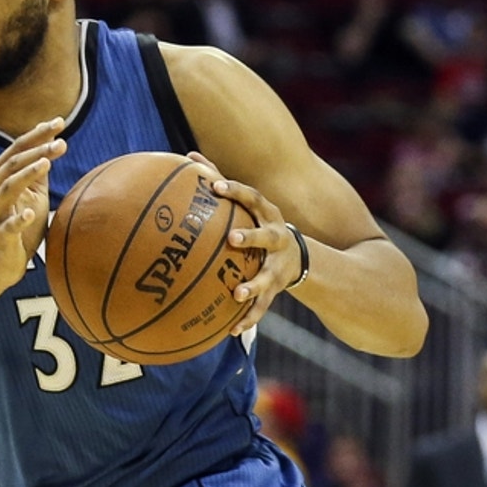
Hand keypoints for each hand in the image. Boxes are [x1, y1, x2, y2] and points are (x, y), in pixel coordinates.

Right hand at [0, 118, 66, 286]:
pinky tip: (31, 212)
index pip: (17, 149)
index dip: (37, 134)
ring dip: (27, 174)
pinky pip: (8, 226)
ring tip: (46, 162)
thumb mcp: (31, 194)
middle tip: (61, 142)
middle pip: (12, 164)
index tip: (59, 122)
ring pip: (7, 188)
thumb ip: (38, 172)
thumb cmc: (17, 226)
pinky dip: (19, 219)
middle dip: (37, 150)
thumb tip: (55, 141)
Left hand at [186, 151, 303, 335]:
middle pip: (268, 235)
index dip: (235, 191)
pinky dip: (248, 319)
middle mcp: (277, 237)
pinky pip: (263, 307)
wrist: (299, 258)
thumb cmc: (259, 224)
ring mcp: (278, 265)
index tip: (214, 186)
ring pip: (268, 276)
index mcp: (266, 214)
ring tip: (237, 294)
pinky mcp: (277, 289)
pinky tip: (231, 331)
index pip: (252, 197)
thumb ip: (218, 179)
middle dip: (252, 236)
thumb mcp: (245, 204)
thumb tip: (187, 155)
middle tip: (232, 239)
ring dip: (254, 285)